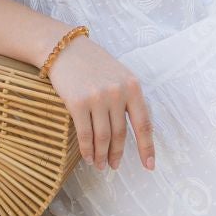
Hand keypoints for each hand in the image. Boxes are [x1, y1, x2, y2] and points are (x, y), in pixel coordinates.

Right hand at [49, 35, 155, 171]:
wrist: (66, 49)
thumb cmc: (94, 64)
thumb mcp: (119, 76)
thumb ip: (128, 99)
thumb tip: (135, 132)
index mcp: (133, 86)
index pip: (143, 123)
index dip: (146, 147)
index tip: (149, 166)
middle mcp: (117, 92)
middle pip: (120, 134)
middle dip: (117, 154)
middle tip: (113, 166)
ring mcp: (98, 98)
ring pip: (103, 137)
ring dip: (102, 156)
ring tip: (100, 165)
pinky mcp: (78, 103)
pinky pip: (85, 134)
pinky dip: (88, 149)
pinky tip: (88, 157)